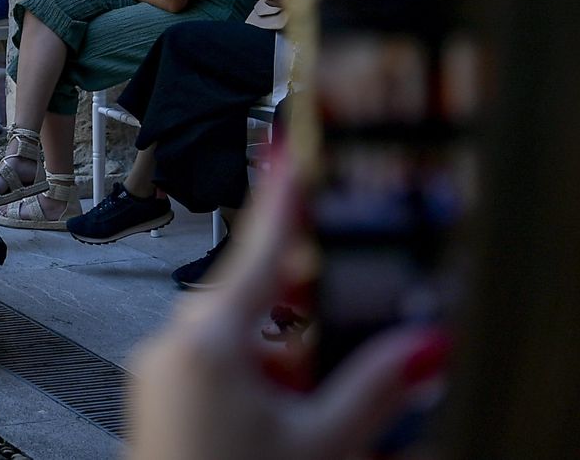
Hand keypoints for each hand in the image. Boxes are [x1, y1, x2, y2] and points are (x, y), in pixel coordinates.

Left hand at [127, 157, 447, 459]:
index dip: (284, 195)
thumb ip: (377, 388)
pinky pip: (215, 370)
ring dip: (283, 368)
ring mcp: (158, 371)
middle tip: (335, 375)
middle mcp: (174, 342)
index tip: (291, 149)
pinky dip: (254, 387)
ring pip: (240, 343)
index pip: (262, 246)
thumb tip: (424, 345)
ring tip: (309, 424)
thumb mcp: (323, 444)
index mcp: (211, 337)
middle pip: (258, 303)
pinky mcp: (155, 398)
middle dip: (306, 330)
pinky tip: (278, 430)